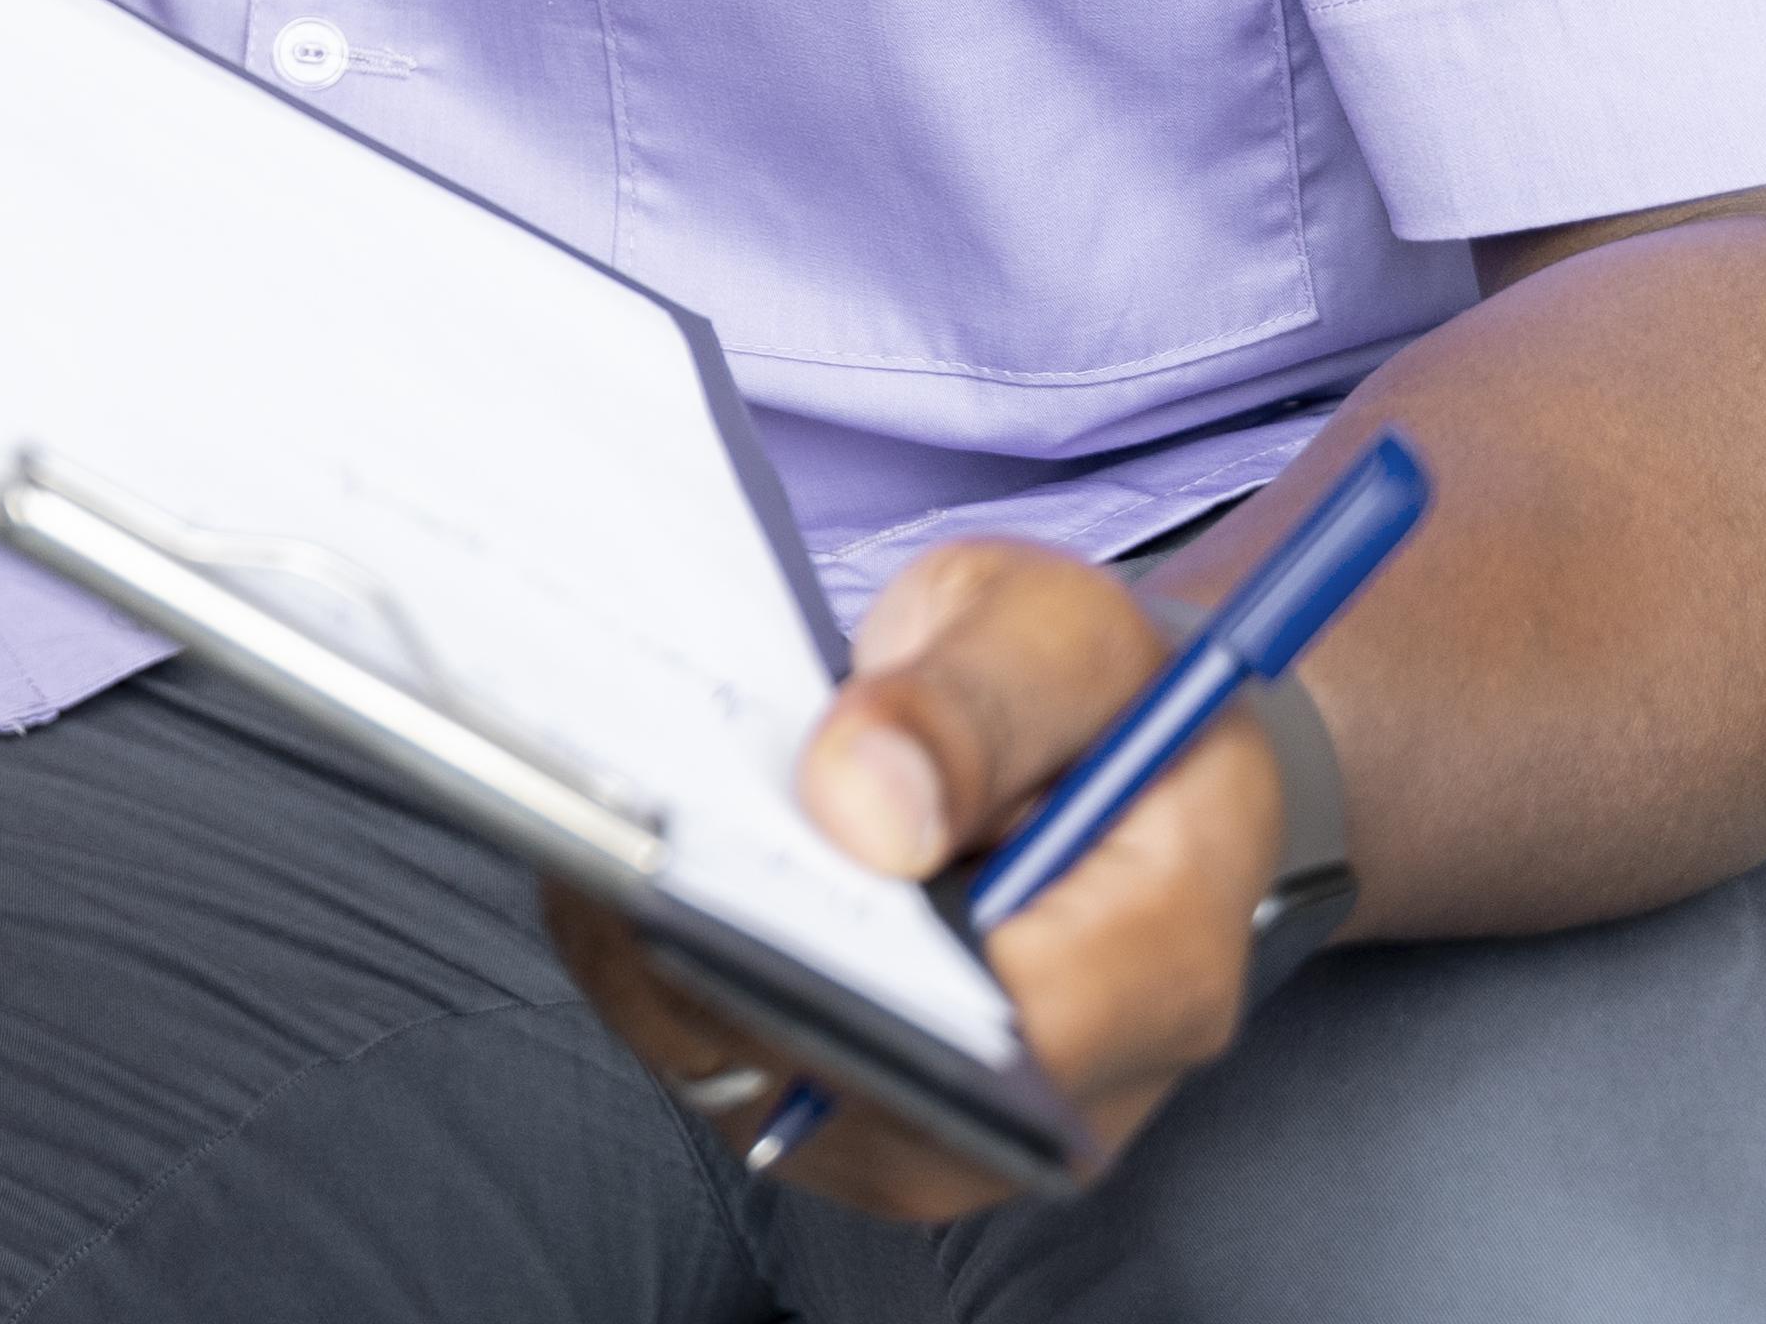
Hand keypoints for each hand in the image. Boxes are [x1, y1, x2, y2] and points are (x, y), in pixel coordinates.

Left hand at [549, 538, 1286, 1222]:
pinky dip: (647, 959)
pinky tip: (614, 854)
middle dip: (718, 950)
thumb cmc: (1094, 693)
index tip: (721, 858)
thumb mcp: (1060, 635)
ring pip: (752, 1072)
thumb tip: (866, 806)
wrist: (1089, 753)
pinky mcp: (842, 1116)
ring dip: (657, 954)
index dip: (853, 954)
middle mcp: (1054, 1100)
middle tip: (619, 825)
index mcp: (1163, 975)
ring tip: (602, 823)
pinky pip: (712, 1057)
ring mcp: (942, 1129)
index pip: (1002, 1027)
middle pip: (854, 1073)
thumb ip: (977, 702)